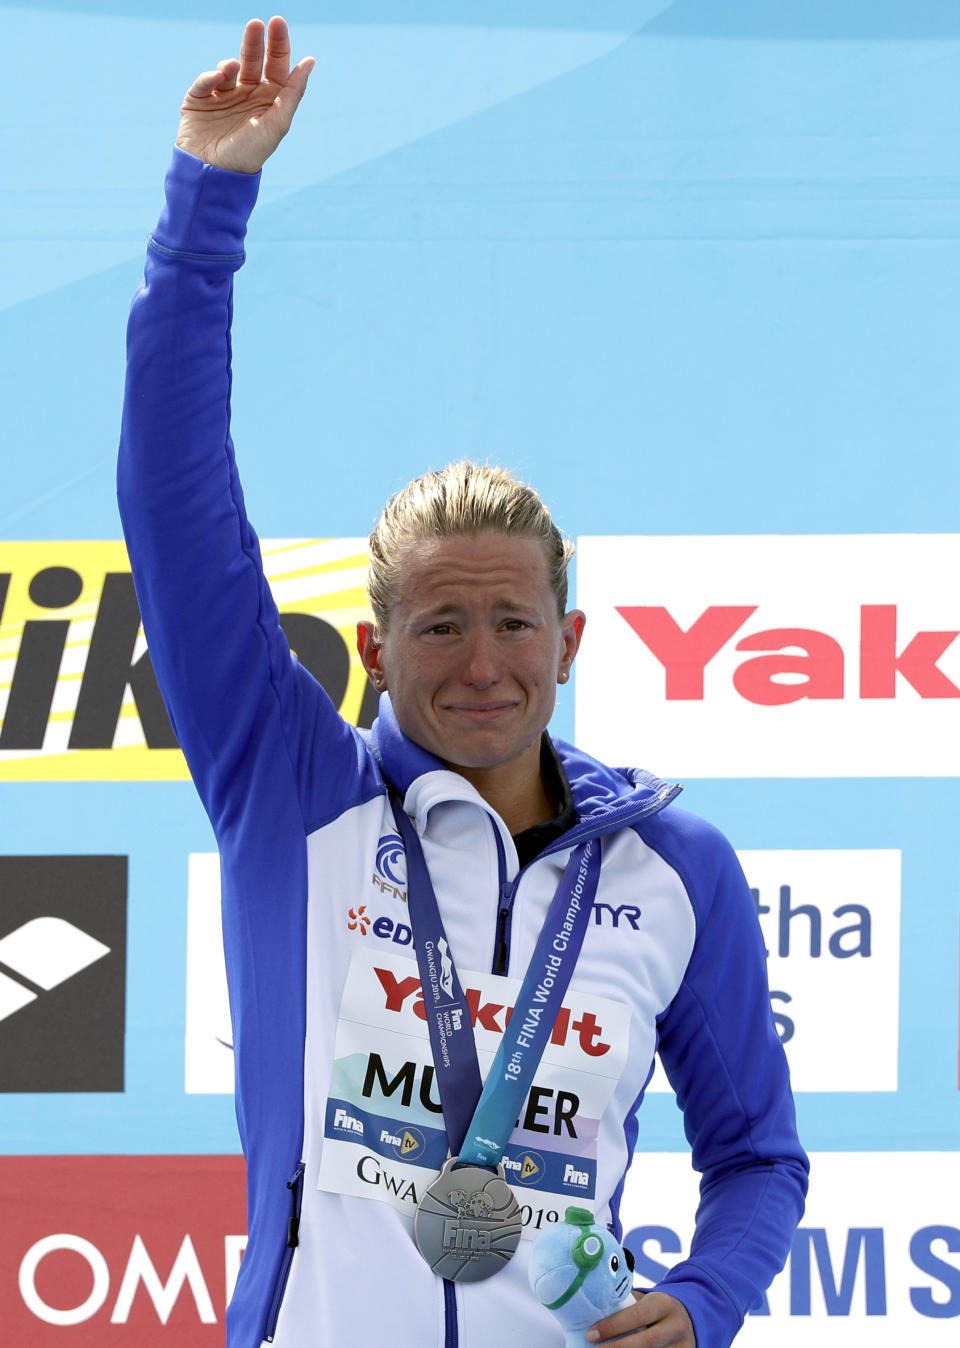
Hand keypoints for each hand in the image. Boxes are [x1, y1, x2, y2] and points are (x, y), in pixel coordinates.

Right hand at [176, 15, 313, 173]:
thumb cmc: (250, 154)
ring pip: (229, 67)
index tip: (278, 23)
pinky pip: (206, 81)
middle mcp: (247, 95)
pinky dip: (211, 76)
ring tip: (232, 67)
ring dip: (232, 63)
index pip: (277, 67)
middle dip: (256, 41)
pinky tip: (217, 79)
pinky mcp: (199, 99)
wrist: (214, 174)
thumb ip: (293, 92)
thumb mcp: (277, 123)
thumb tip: (310, 61)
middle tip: (258, 24)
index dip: (279, 45)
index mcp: (269, 100)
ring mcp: (223, 96)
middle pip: (254, 60)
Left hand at [585, 1290, 695, 1346]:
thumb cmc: (654, 1311)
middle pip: (647, 1341)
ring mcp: (682, 1346)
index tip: (590, 1334)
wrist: (686, 1321)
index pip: (638, 1314)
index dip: (613, 1326)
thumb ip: (625, 1307)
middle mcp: (676, 1325)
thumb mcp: (645, 1303)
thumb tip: (591, 1313)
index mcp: (663, 1303)